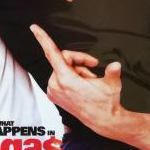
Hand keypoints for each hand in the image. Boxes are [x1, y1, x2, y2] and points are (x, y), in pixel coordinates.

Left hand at [30, 24, 123, 139]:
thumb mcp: (112, 85)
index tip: (34, 28)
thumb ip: (112, 72)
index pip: (52, 53)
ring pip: (63, 67)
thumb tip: (115, 65)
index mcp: (66, 80)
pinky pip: (60, 76)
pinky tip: (81, 85)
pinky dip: (71, 76)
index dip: (43, 38)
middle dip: (79, 61)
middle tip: (93, 66)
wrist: (104, 121)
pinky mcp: (54, 95)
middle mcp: (56, 85)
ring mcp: (53, 91)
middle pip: (64, 58)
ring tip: (88, 81)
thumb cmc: (107, 103)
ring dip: (77, 70)